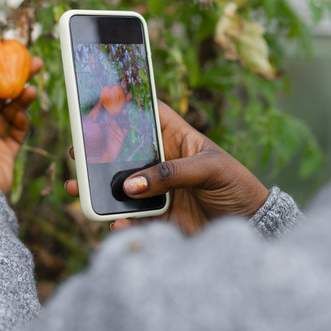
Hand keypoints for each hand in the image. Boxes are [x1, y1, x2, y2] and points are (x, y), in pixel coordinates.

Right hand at [65, 101, 269, 234]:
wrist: (254, 227)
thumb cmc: (237, 186)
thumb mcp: (211, 169)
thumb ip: (171, 173)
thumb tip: (132, 185)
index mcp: (177, 139)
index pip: (146, 116)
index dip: (124, 108)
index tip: (98, 103)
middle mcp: (162, 163)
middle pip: (123, 152)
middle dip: (97, 151)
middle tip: (76, 151)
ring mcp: (157, 190)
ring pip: (120, 186)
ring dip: (97, 188)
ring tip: (77, 188)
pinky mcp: (158, 219)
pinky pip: (131, 219)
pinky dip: (119, 221)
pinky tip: (114, 222)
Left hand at [82, 101, 127, 162]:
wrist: (94, 160)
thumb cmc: (88, 142)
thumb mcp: (89, 123)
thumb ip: (97, 110)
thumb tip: (103, 96)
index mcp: (97, 117)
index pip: (106, 103)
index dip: (112, 97)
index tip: (118, 90)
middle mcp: (105, 121)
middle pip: (116, 108)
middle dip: (122, 101)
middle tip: (128, 95)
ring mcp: (113, 128)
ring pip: (122, 115)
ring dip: (125, 110)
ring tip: (125, 108)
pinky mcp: (119, 136)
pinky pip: (126, 126)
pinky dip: (128, 121)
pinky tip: (127, 118)